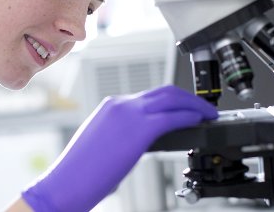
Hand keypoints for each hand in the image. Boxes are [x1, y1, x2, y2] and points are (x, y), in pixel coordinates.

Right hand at [21, 85, 217, 211]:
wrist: (66, 183)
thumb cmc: (80, 171)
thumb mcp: (104, 142)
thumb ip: (124, 133)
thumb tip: (146, 138)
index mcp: (112, 106)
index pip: (150, 96)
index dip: (173, 101)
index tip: (185, 108)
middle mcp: (121, 104)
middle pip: (164, 91)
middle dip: (188, 97)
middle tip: (204, 107)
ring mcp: (130, 114)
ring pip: (172, 99)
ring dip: (194, 105)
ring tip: (208, 113)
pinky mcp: (139, 130)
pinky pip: (173, 117)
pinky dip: (190, 116)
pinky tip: (200, 121)